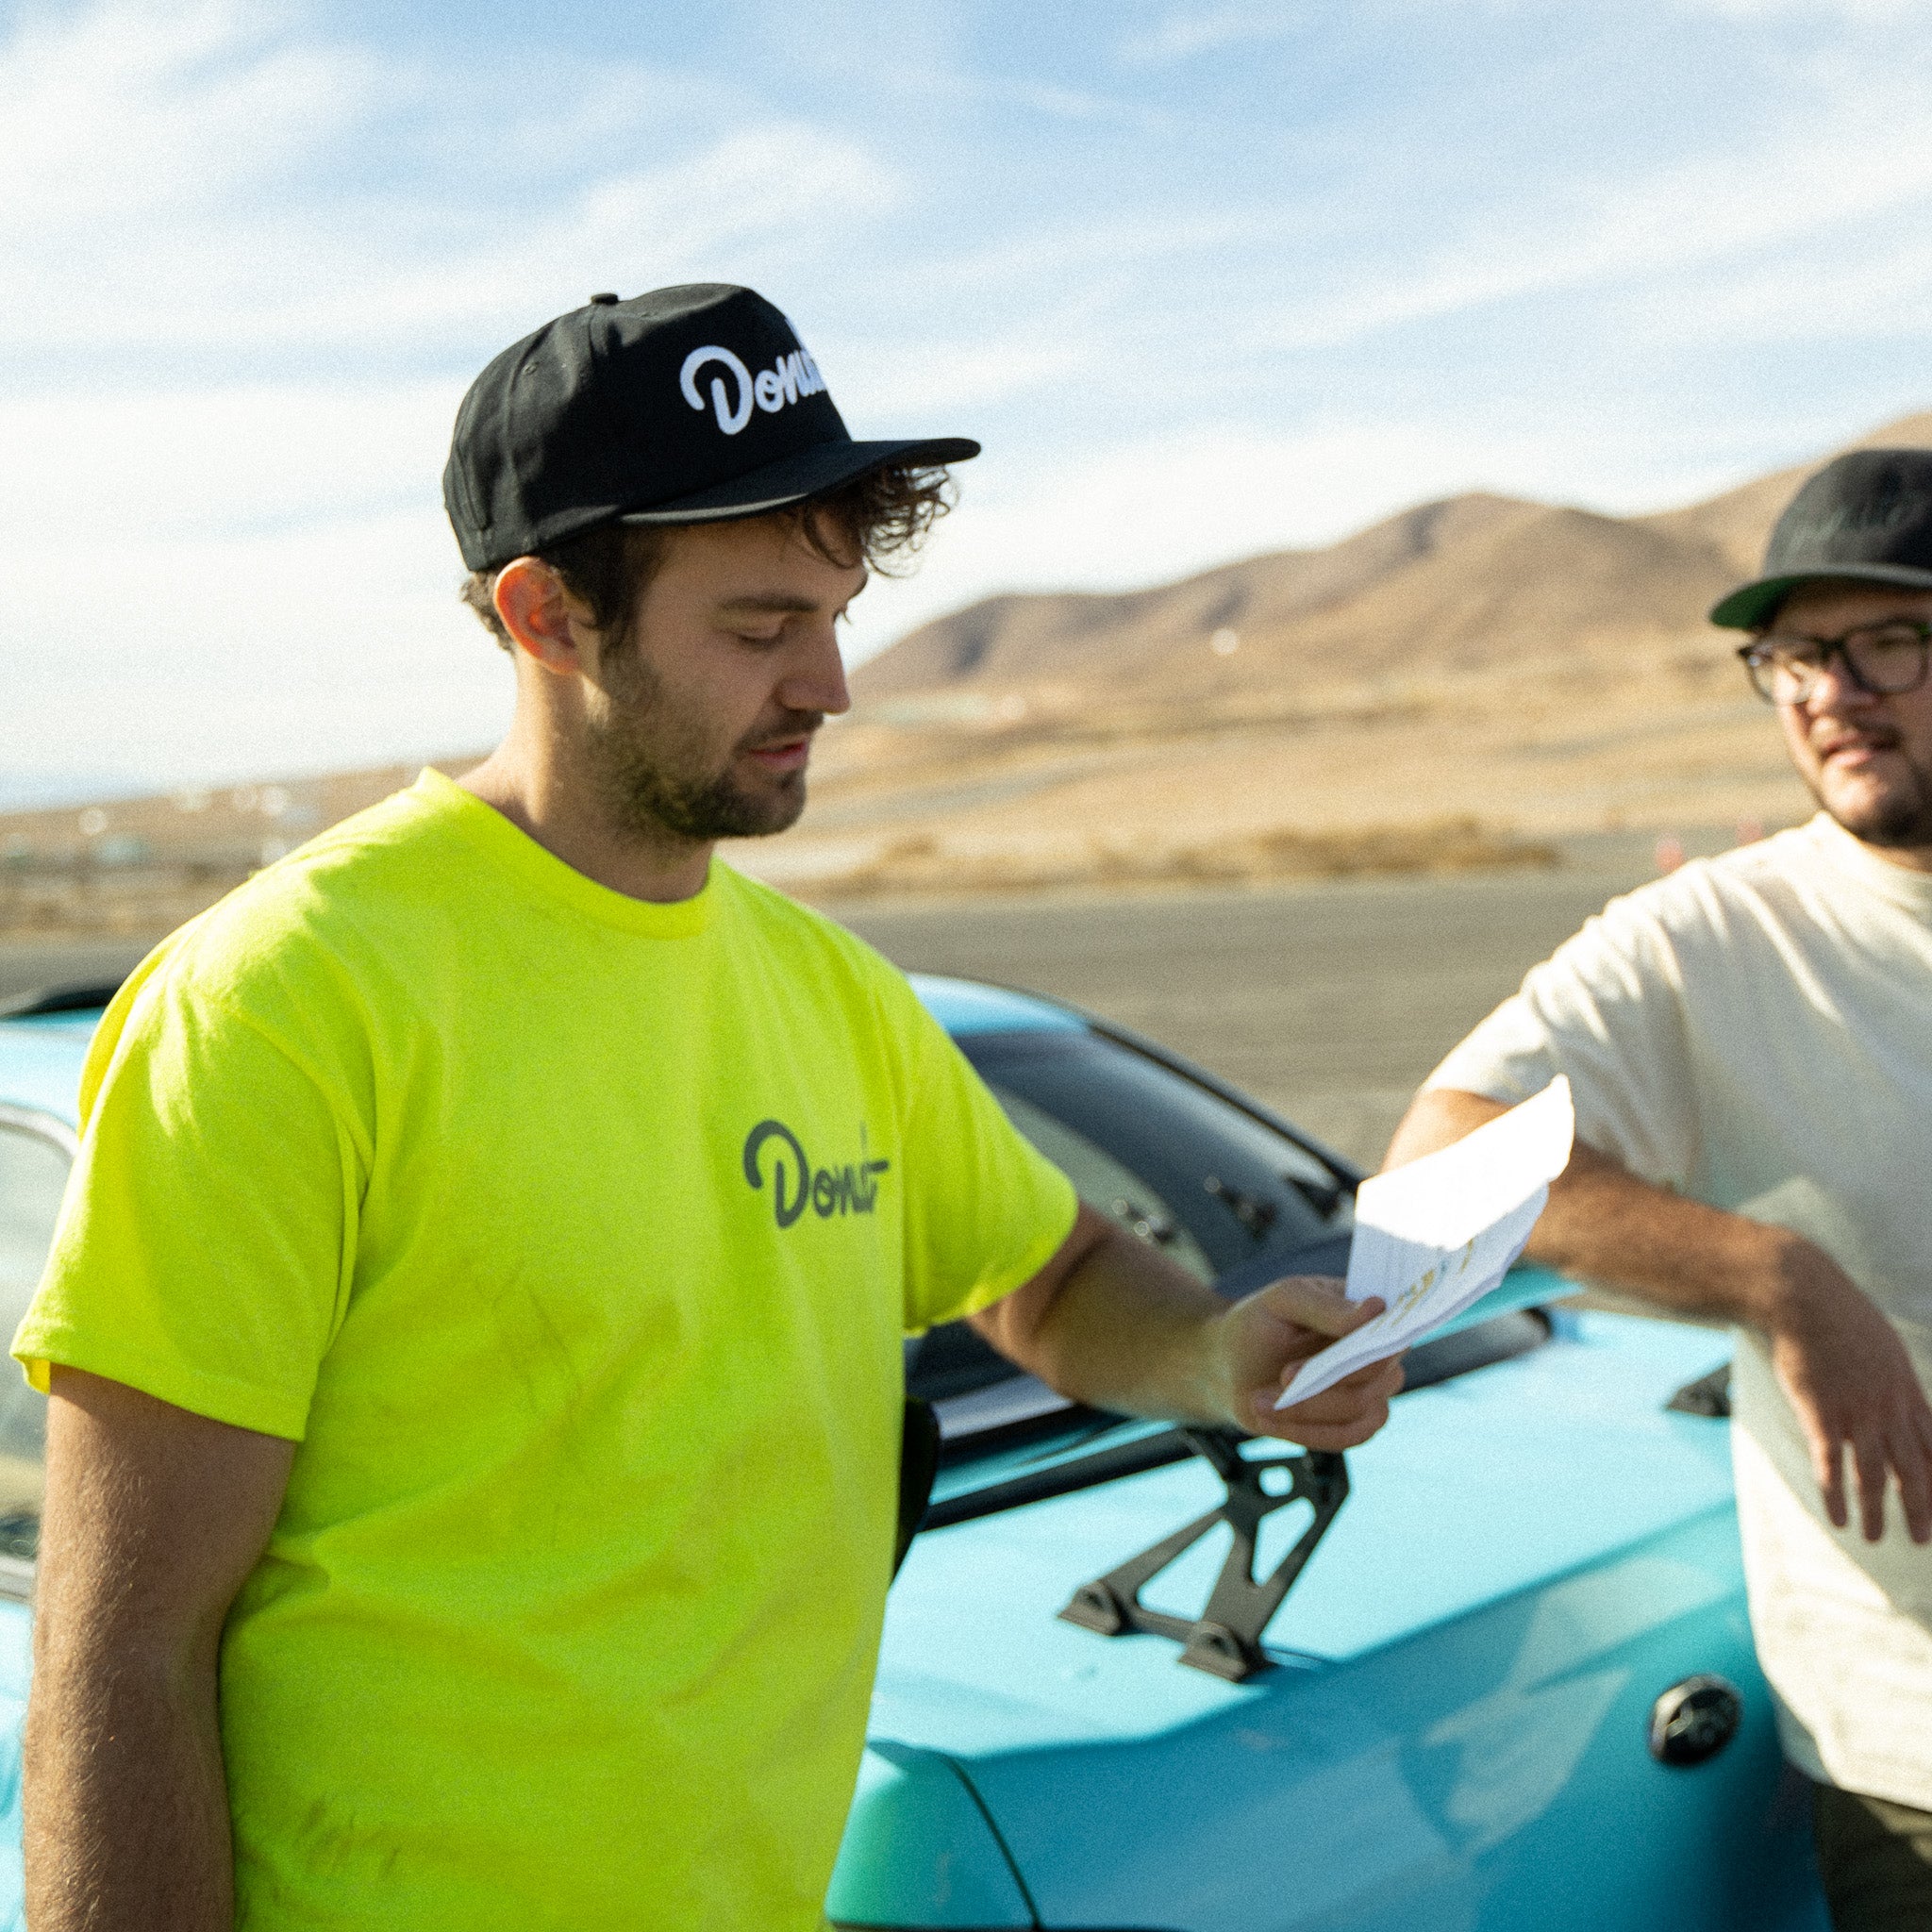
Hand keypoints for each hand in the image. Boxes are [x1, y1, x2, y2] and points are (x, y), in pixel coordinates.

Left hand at [1214, 1275, 1402, 1448]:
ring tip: (1260, 1400)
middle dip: (1327, 1379)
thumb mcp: (1284, 1301)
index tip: (1343, 1351)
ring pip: (1358, 1409)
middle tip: (1284, 1374)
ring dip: (1307, 1408)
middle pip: (1376, 1374)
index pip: (1392, 1330)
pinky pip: (1344, 1437)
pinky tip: (1269, 1419)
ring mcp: (1371, 1392)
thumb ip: (1327, 1307)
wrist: (1232, 1365)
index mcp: (1371, 1313)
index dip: (1376, 1344)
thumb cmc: (1262, 1323)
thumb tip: (1377, 1308)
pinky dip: (1305, 1431)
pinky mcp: (1353, 1425)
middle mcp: (1379, 1354)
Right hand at [1765, 1244, 1931, 1543]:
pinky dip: (1836, 1497)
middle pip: (1913, 1470)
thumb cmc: (1838, 1314)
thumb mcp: (1883, 1345)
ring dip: (1877, 1512)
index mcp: (1907, 1392)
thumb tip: (1898, 1394)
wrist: (1802, 1297)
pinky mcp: (1821, 1414)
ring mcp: (1856, 1413)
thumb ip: (1892, 1377)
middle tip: (1923, 1539)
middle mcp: (1888, 1408)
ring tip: (1876, 1540)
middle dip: (1920, 1508)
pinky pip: (1832, 1466)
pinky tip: (1839, 1520)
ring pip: (1874, 1476)